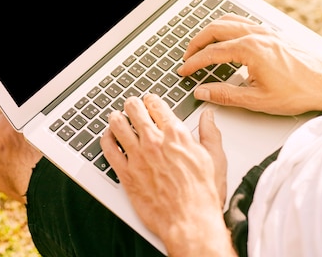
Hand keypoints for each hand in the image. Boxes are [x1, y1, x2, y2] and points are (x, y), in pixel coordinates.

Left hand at [101, 94, 233, 256]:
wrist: (190, 222)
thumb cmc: (202, 195)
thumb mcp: (215, 159)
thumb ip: (210, 134)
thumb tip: (208, 117)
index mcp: (176, 135)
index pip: (156, 105)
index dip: (151, 100)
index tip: (149, 101)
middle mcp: (154, 142)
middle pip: (134, 109)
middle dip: (132, 104)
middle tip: (131, 106)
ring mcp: (137, 157)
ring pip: (117, 124)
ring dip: (116, 117)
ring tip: (117, 117)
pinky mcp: (126, 173)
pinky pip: (108, 149)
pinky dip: (106, 139)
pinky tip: (108, 138)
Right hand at [177, 14, 321, 114]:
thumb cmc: (299, 91)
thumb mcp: (257, 99)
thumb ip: (224, 95)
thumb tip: (202, 92)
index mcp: (249, 49)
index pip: (211, 53)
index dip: (193, 63)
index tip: (184, 71)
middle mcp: (255, 35)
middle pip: (214, 29)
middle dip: (196, 43)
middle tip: (186, 58)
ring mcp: (264, 31)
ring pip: (227, 21)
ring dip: (209, 32)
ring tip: (200, 47)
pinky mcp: (271, 33)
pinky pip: (241, 21)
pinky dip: (225, 27)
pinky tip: (224, 39)